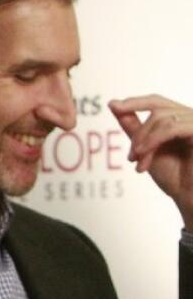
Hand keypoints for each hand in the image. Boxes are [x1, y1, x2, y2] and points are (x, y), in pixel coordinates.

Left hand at [109, 95, 192, 227]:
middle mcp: (190, 118)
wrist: (189, 197)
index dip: (135, 102)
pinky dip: (154, 140)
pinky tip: (144, 154)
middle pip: (157, 108)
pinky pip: (173, 128)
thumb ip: (133, 127)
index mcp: (179, 119)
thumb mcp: (145, 148)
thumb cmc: (171, 175)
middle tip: (131, 155)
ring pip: (162, 118)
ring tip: (138, 160)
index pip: (156, 101)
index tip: (113, 106)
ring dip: (144, 140)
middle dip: (139, 132)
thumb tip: (113, 104)